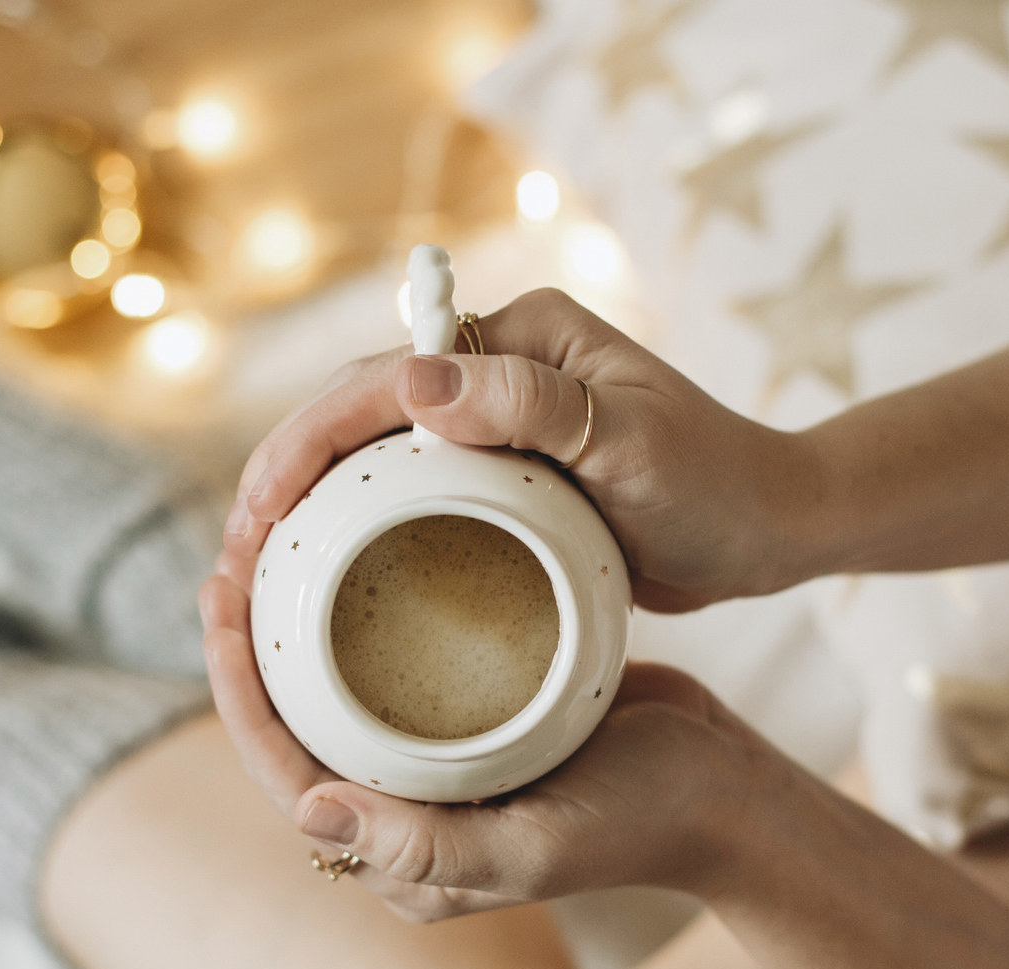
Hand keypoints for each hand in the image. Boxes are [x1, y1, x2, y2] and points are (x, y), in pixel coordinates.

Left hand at [199, 573, 762, 921]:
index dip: (238, 694)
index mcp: (398, 862)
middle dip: (248, 648)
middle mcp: (400, 820)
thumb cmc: (642, 822)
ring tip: (267, 542)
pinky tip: (346, 547)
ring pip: (331, 693)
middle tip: (229, 555)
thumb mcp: (539, 846)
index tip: (219, 605)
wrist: (725, 794)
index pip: (286, 777)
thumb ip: (429, 849)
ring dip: (290, 624)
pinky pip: (386, 666)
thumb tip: (311, 815)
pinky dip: (356, 610)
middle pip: (294, 729)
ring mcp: (432, 771)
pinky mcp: (466, 724)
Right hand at [218, 288, 827, 610]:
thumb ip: (530, 407)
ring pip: (374, 464)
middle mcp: (497, 371)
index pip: (383, 379)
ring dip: (310, 513)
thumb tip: (412, 385)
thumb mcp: (630, 444)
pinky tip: (325, 591)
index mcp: (518, 338)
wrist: (774, 530)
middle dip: (285, 479)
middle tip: (234, 561)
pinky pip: (412, 505)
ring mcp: (495, 427)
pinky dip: (361, 539)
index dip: (305, 441)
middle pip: (359, 416)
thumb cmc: (716, 484)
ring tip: (256, 582)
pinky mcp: (502, 482)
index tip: (258, 510)